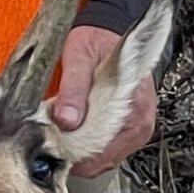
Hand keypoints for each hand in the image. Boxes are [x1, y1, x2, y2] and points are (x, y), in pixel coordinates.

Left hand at [52, 24, 157, 178]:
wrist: (110, 32)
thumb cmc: (97, 41)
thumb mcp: (79, 57)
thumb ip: (72, 89)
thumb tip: (66, 121)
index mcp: (133, 105)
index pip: (102, 149)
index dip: (72, 149)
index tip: (52, 139)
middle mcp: (141, 121)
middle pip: (103, 160)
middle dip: (76, 151)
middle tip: (55, 131)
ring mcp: (140, 128)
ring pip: (105, 160)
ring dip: (84, 151)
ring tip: (67, 127)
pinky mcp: (134, 131)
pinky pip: (110, 153)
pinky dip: (92, 147)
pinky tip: (80, 129)